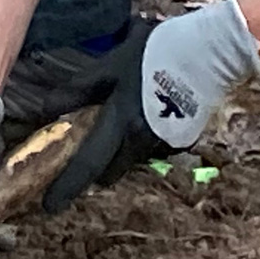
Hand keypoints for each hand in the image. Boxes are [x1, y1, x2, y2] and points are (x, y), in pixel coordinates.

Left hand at [41, 0, 259, 214]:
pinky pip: (148, 149)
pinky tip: (139, 115)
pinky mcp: (181, 140)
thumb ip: (80, 88)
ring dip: (116, 153)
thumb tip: (48, 109)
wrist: (212, 53)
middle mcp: (142, 141)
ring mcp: (164, 144)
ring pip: (129, 159)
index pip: (89, 162)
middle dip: (93, 170)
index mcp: (122, 122)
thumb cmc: (156, 52)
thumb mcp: (112, 64)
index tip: (49, 206)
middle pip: (109, 170)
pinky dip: (136, 141)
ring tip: (111, 126)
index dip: (67, 186)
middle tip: (79, 155)